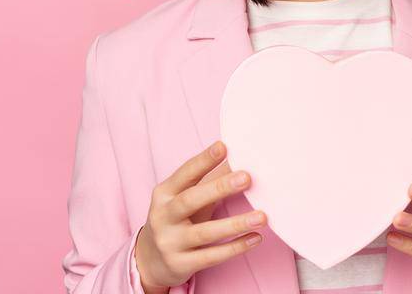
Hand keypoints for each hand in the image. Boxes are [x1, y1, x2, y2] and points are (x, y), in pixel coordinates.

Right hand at [134, 140, 267, 292]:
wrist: (150, 260)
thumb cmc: (177, 220)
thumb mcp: (185, 198)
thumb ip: (207, 181)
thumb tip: (239, 158)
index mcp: (163, 194)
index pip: (184, 174)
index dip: (203, 161)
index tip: (223, 147)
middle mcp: (163, 217)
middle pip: (191, 200)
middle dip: (219, 188)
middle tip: (247, 177)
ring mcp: (170, 242)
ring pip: (205, 232)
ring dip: (235, 224)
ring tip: (262, 216)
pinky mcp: (180, 264)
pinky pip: (212, 256)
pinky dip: (235, 247)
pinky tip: (255, 238)